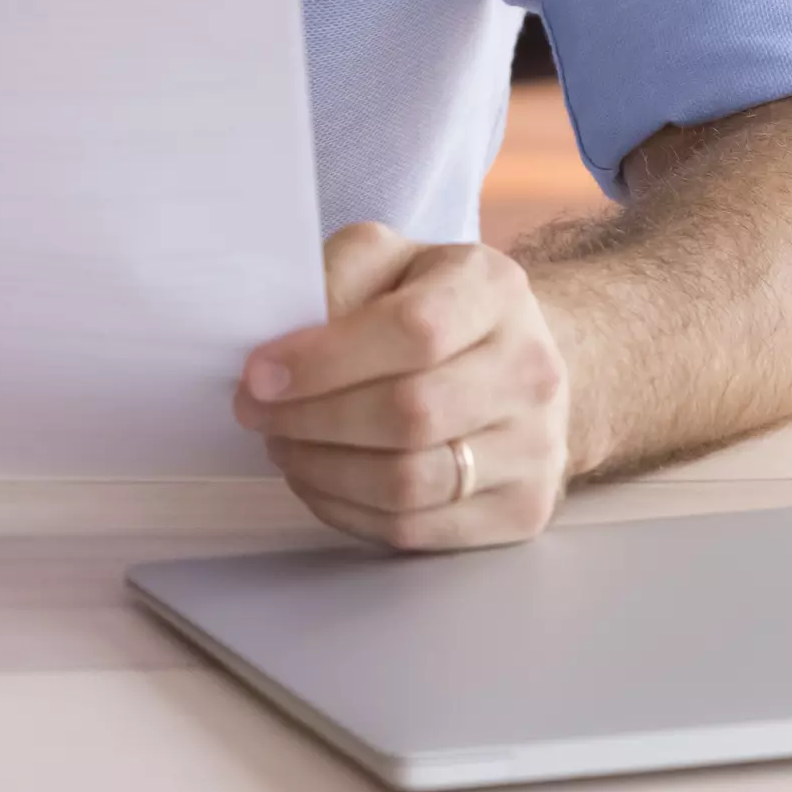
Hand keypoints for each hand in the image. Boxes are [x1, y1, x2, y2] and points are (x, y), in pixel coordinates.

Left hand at [232, 227, 571, 551]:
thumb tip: (281, 341)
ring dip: (322, 470)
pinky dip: (347, 511)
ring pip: (409, 483)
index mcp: (495, 291)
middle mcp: (531, 371)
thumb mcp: (388, 260)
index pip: (413, 331)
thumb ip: (338, 277)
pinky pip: (417, 531)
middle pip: (410, 414)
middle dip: (310, 419)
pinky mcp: (523, 511)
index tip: (258, 374)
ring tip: (282, 445)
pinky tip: (317, 481)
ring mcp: (536, 448)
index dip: (325, 360)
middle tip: (255, 412)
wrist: (518, 363)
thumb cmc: (434, 305)